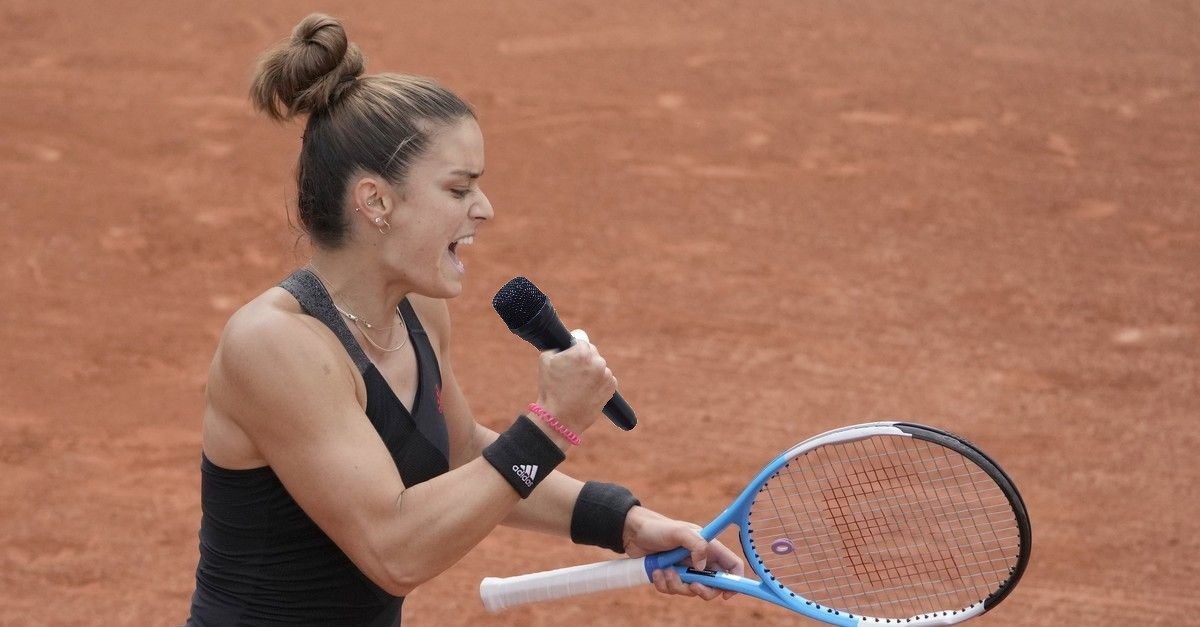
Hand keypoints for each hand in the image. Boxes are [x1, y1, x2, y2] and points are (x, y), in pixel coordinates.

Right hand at [534, 329, 616, 441]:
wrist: (560, 419)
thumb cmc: (550, 389)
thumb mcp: (546, 359)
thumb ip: (557, 345)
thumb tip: (566, 341)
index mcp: (582, 352)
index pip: (580, 339)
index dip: (572, 348)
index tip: (568, 358)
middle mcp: (597, 361)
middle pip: (591, 352)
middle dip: (583, 359)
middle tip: (571, 373)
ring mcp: (606, 375)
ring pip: (598, 365)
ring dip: (591, 371)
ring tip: (578, 385)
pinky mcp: (611, 387)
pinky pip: (605, 378)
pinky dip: (598, 382)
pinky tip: (586, 390)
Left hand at [622, 507, 744, 600]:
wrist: (633, 533)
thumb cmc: (658, 528)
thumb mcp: (679, 532)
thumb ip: (696, 545)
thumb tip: (702, 568)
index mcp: (709, 548)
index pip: (732, 565)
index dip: (735, 581)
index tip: (727, 593)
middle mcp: (700, 560)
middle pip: (714, 585)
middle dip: (703, 590)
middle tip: (692, 585)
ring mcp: (685, 570)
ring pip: (691, 590)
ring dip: (677, 584)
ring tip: (664, 570)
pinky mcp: (671, 577)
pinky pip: (673, 590)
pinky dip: (664, 585)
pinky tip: (656, 572)